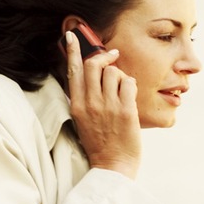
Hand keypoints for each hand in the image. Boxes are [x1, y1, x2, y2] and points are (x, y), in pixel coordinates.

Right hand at [64, 30, 140, 178]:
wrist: (112, 167)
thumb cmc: (100, 145)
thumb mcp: (83, 121)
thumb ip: (84, 99)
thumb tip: (91, 75)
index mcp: (77, 105)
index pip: (73, 70)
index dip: (73, 50)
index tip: (73, 36)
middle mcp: (91, 103)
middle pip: (94, 64)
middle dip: (104, 56)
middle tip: (112, 56)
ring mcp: (108, 106)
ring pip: (113, 71)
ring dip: (120, 75)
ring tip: (122, 89)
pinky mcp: (126, 110)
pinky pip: (129, 82)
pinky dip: (131, 85)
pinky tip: (130, 96)